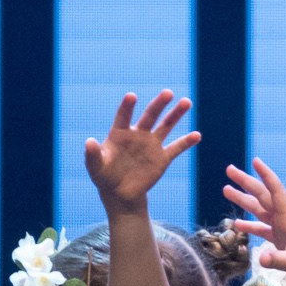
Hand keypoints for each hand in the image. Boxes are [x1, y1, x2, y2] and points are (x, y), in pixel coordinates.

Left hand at [84, 90, 201, 213]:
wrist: (120, 192)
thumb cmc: (104, 176)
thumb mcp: (95, 167)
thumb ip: (92, 154)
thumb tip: (89, 141)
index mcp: (119, 133)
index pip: (124, 116)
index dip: (127, 106)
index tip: (132, 96)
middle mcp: (137, 135)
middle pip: (150, 116)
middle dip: (159, 104)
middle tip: (168, 93)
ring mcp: (151, 145)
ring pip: (165, 126)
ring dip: (176, 115)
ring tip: (186, 102)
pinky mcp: (162, 158)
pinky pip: (176, 148)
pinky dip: (186, 142)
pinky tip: (197, 135)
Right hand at [224, 159, 285, 281]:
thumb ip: (278, 260)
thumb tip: (261, 259)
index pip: (276, 191)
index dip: (266, 175)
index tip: (255, 160)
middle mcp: (285, 220)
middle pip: (263, 196)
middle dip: (246, 182)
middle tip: (229, 169)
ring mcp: (283, 230)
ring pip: (260, 210)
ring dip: (244, 200)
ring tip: (226, 189)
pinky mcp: (281, 241)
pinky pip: (262, 229)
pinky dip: (250, 225)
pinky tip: (237, 223)